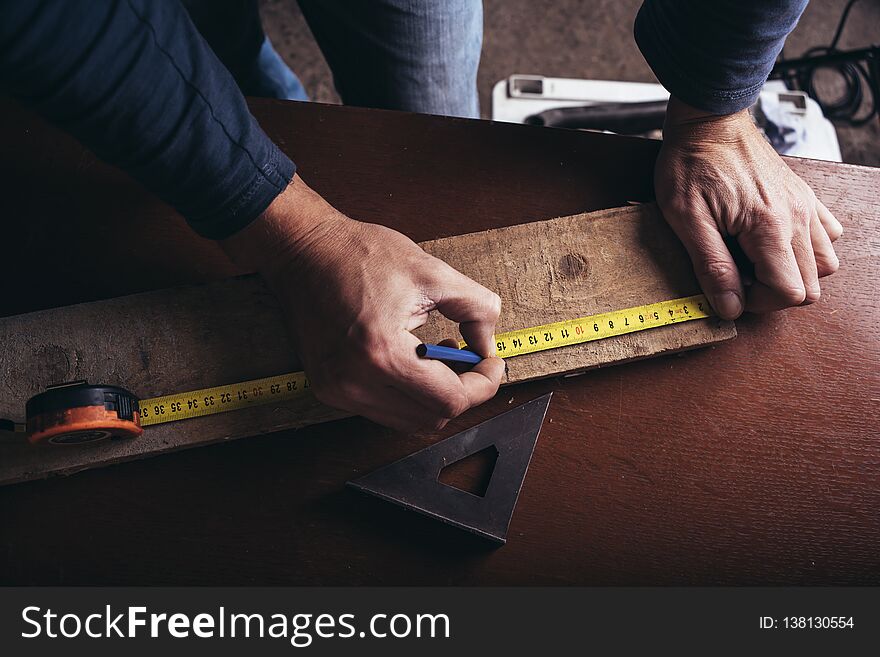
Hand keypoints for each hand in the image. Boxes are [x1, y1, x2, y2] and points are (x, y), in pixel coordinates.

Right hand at [221, 175, 504, 431]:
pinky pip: (384, 410)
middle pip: (432, 419)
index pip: (450, 400)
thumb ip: (476, 309)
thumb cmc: (360, 255)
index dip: (483, 384)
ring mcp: (337, 391)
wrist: (303, 250)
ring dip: (434, 396)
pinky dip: (408, 395)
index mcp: (380, 353)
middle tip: (471, 358)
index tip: (492, 362)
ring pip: (409, 421)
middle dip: (462, 391)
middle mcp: (354, 382)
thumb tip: (489, 346)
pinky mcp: (328, 390)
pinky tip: (413, 361)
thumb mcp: (432, 272)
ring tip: (439, 355)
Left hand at [655, 97, 842, 319]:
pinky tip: (770, 242)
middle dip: (774, 292)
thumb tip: (731, 308)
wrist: (707, 122)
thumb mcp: (687, 220)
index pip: (789, 292)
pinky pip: (826, 235)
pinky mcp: (804, 196)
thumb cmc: (691, 165)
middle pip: (812, 285)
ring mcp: (805, 206)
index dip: (759, 302)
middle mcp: (798, 217)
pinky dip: (805, 249)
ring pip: (824, 263)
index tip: (730, 288)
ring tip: (752, 260)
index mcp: (770, 226)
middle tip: (738, 274)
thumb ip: (712, 266)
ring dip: (792, 273)